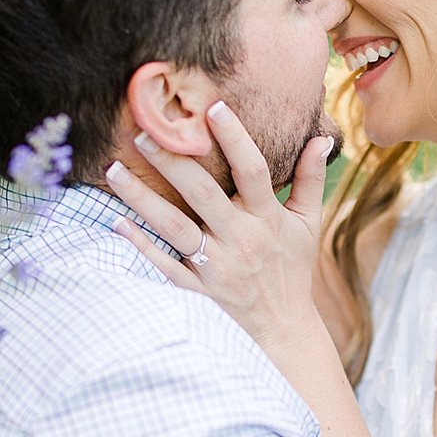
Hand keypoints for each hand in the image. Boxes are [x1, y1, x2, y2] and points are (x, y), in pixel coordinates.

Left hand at [106, 103, 334, 366]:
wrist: (283, 329)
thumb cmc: (292, 268)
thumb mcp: (308, 224)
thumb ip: (310, 179)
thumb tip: (322, 138)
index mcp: (268, 219)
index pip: (253, 171)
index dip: (235, 138)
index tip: (212, 107)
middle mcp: (241, 240)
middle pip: (202, 194)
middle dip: (172, 161)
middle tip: (143, 132)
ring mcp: (217, 267)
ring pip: (174, 228)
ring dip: (142, 199)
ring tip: (114, 170)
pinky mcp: (197, 290)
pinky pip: (164, 266)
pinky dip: (140, 246)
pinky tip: (116, 222)